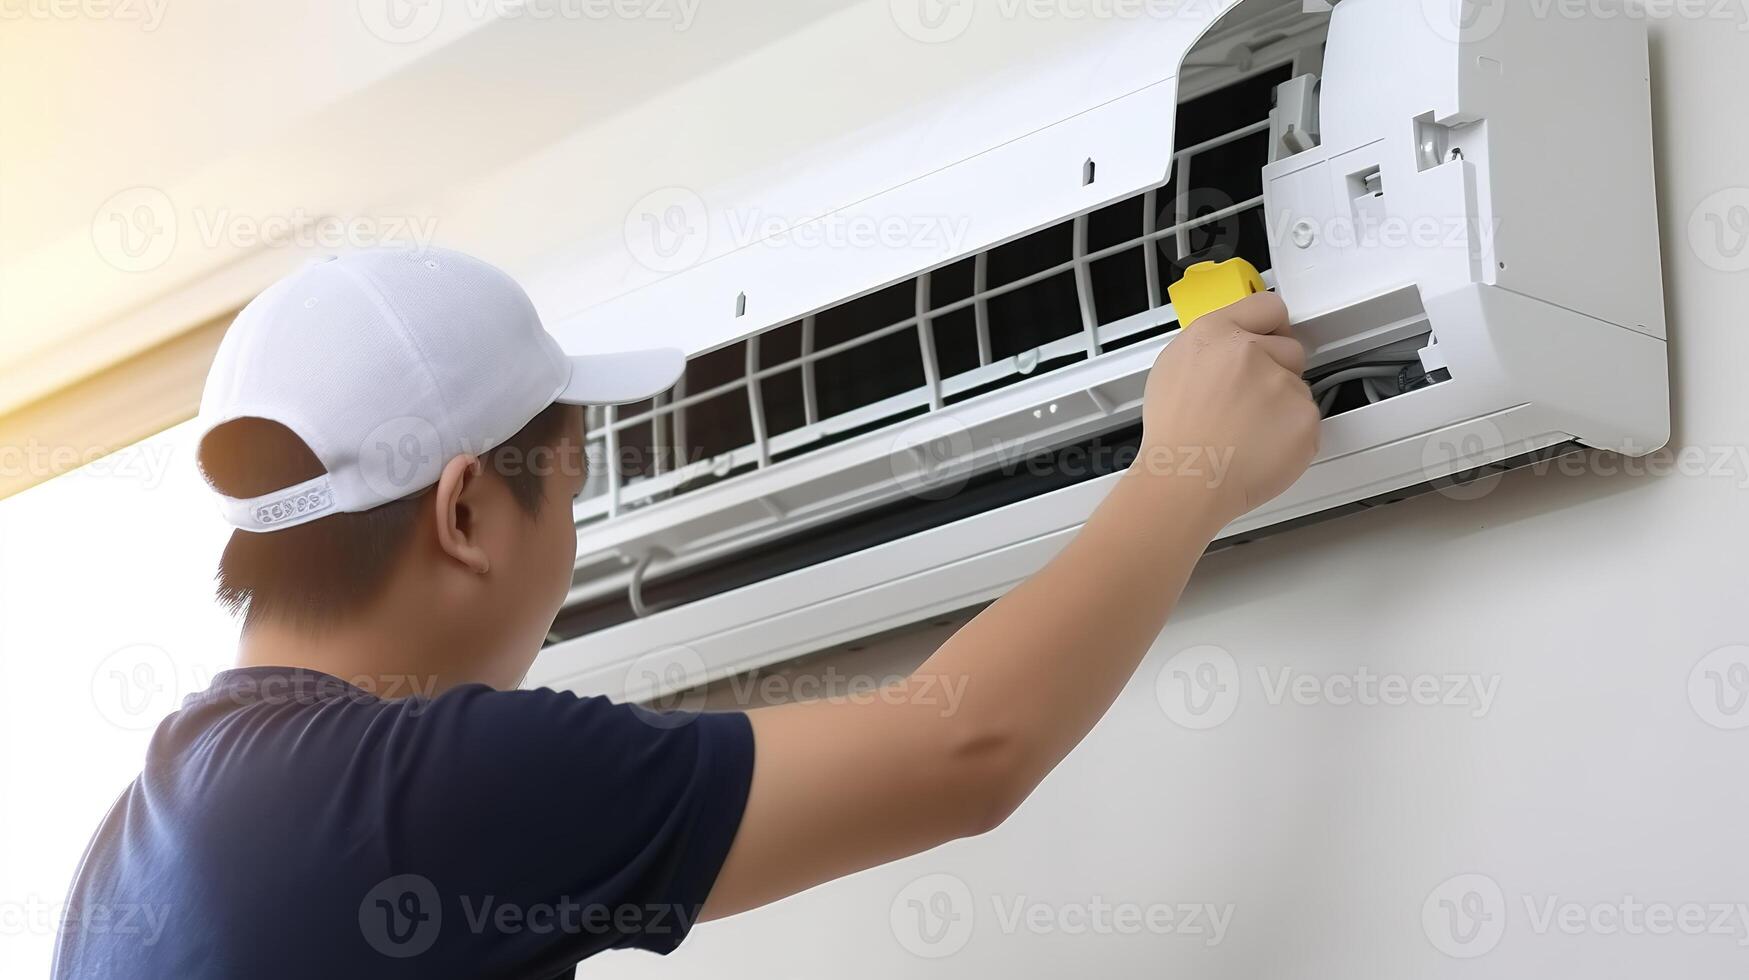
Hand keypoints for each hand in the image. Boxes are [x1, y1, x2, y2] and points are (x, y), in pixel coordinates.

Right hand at [1137, 291, 1318, 522]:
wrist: (1186, 481)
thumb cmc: (1174, 435)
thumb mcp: (1173, 367)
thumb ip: (1213, 345)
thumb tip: (1236, 342)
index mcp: (1215, 333)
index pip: (1267, 307)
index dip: (1270, 327)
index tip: (1272, 338)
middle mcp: (1251, 352)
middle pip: (1290, 348)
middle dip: (1277, 370)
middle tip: (1249, 401)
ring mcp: (1282, 385)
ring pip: (1298, 388)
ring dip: (1282, 406)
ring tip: (1246, 431)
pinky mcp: (1305, 418)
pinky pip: (1307, 420)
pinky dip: (1291, 435)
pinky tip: (1260, 445)